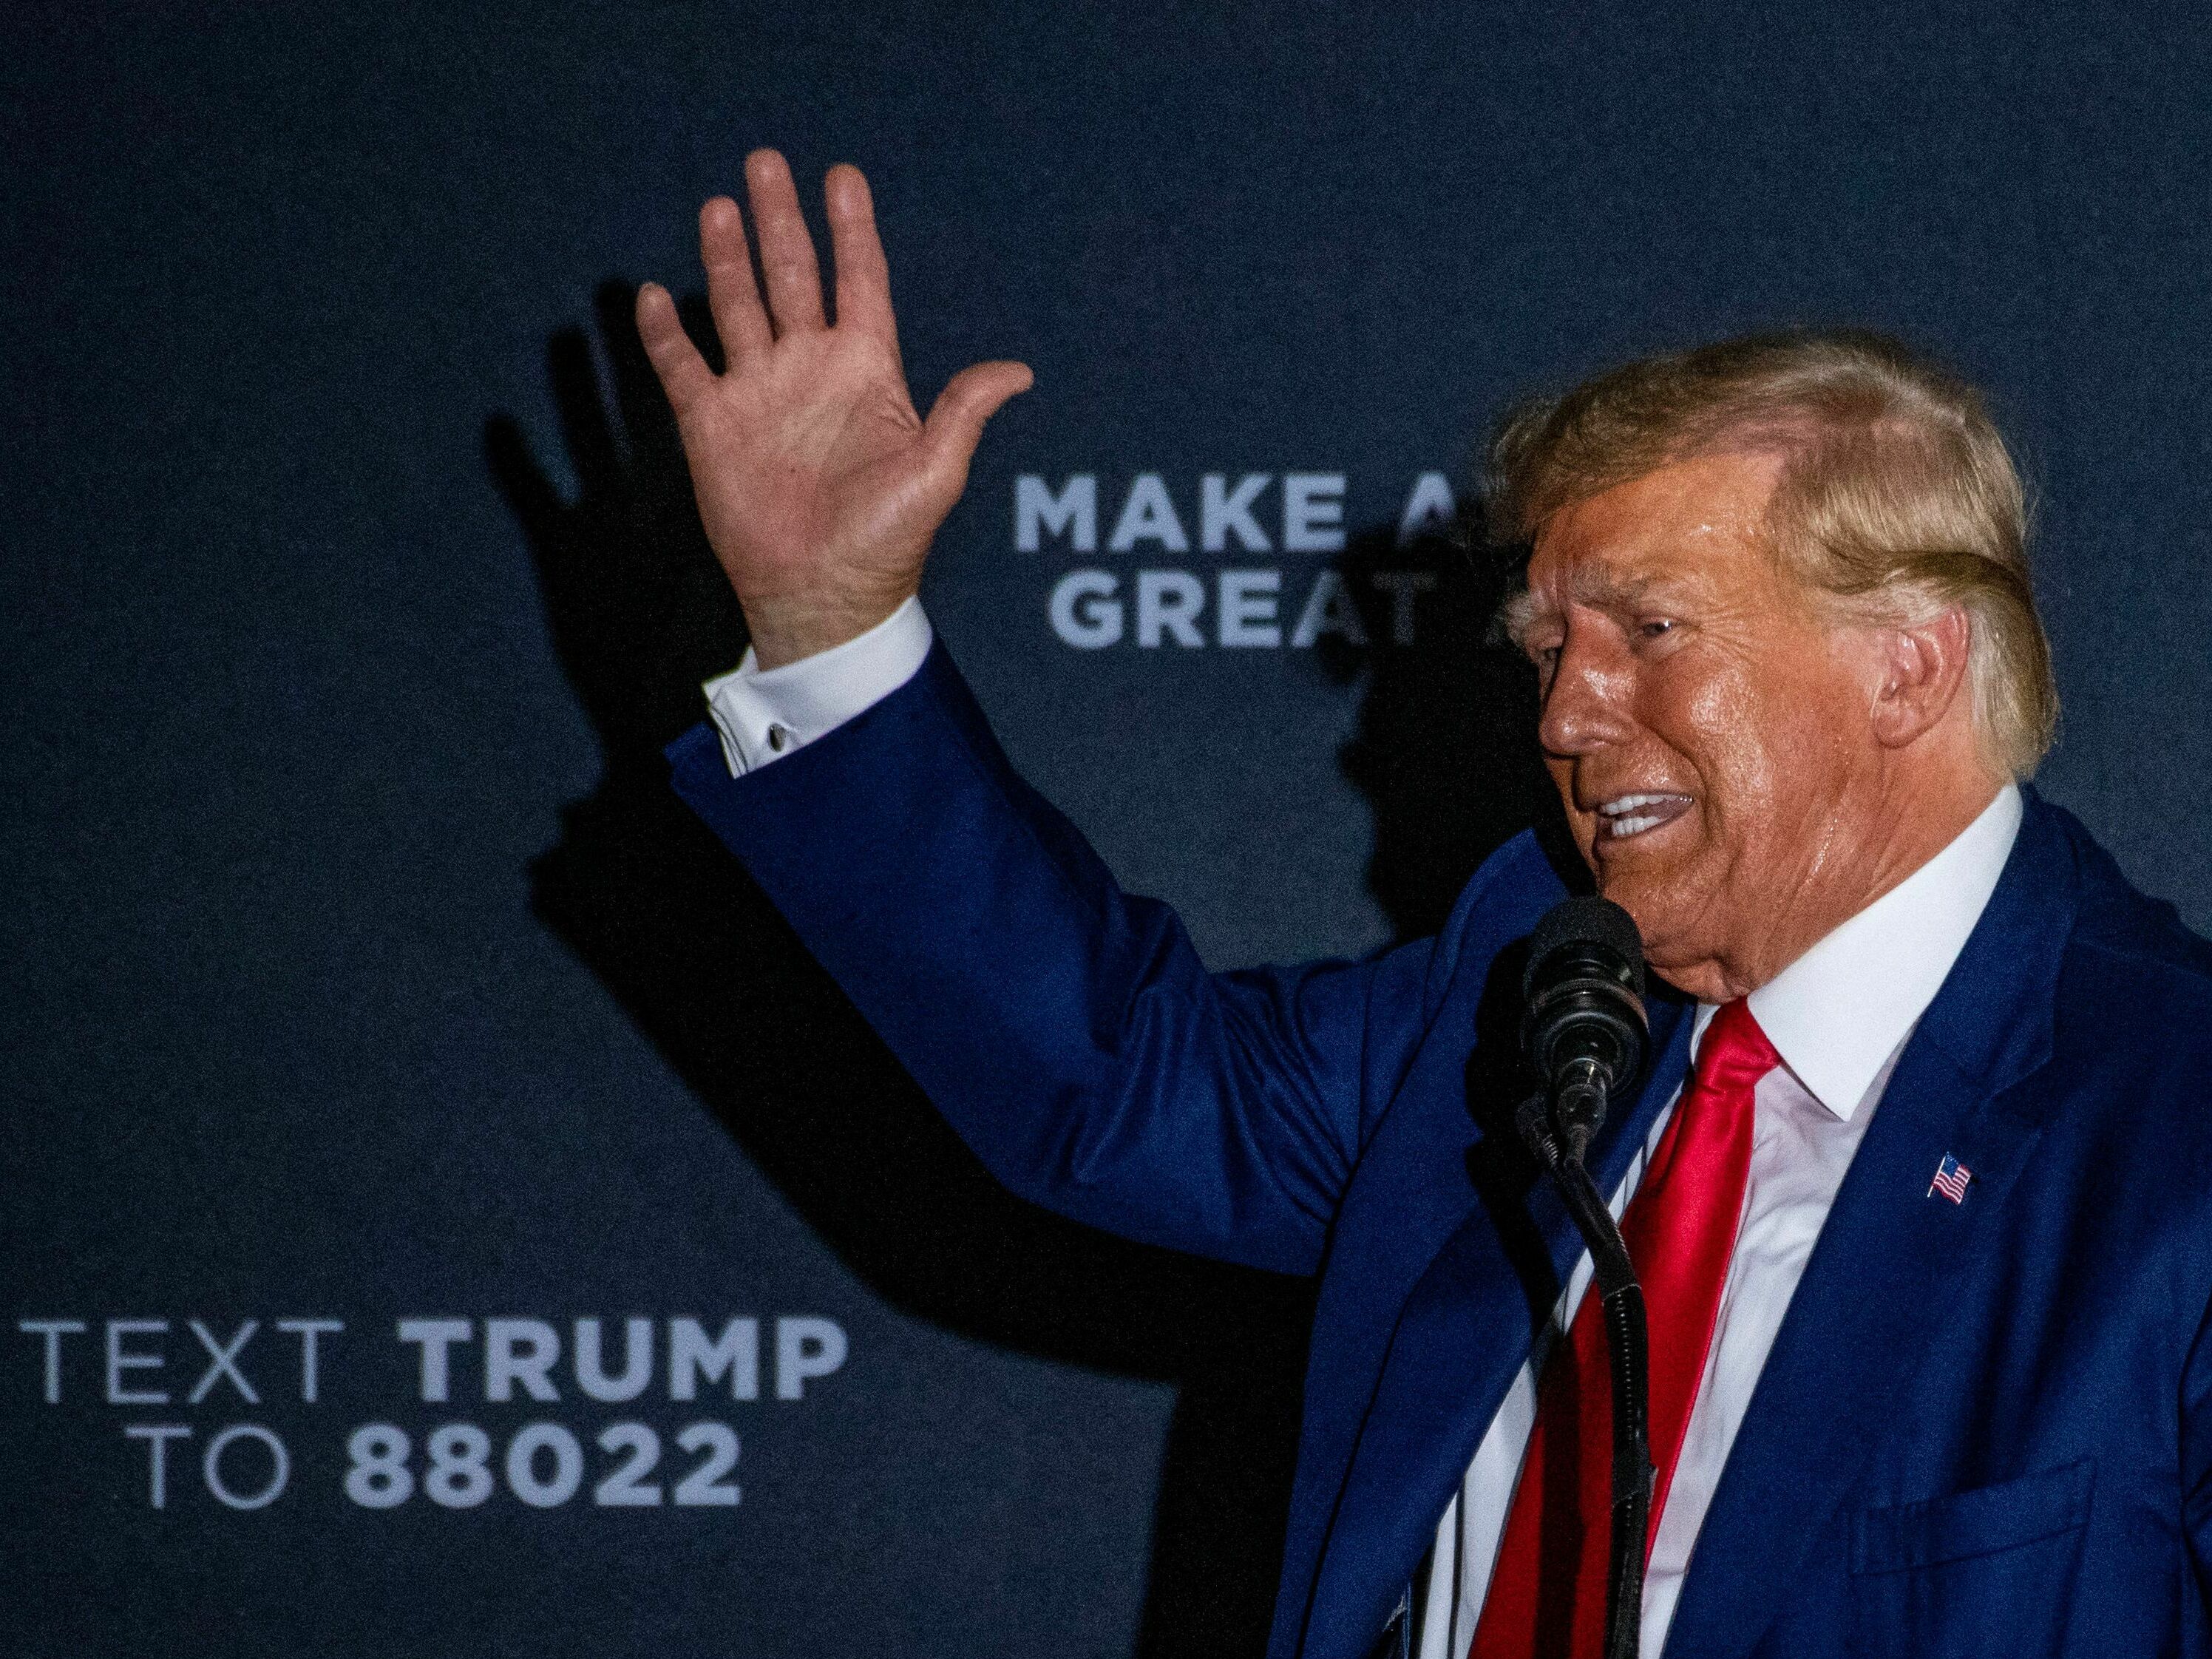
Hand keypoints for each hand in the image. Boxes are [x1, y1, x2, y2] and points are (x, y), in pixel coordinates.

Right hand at [637, 150, 1031, 667]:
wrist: (822, 596)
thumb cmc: (886, 542)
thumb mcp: (937, 473)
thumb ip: (964, 412)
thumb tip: (1019, 372)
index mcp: (866, 371)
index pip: (859, 281)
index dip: (851, 229)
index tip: (842, 175)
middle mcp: (811, 371)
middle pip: (793, 276)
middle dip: (780, 221)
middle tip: (766, 161)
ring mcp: (760, 395)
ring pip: (737, 307)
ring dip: (728, 258)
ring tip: (720, 205)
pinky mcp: (713, 427)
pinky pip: (683, 367)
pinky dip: (667, 333)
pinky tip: (657, 294)